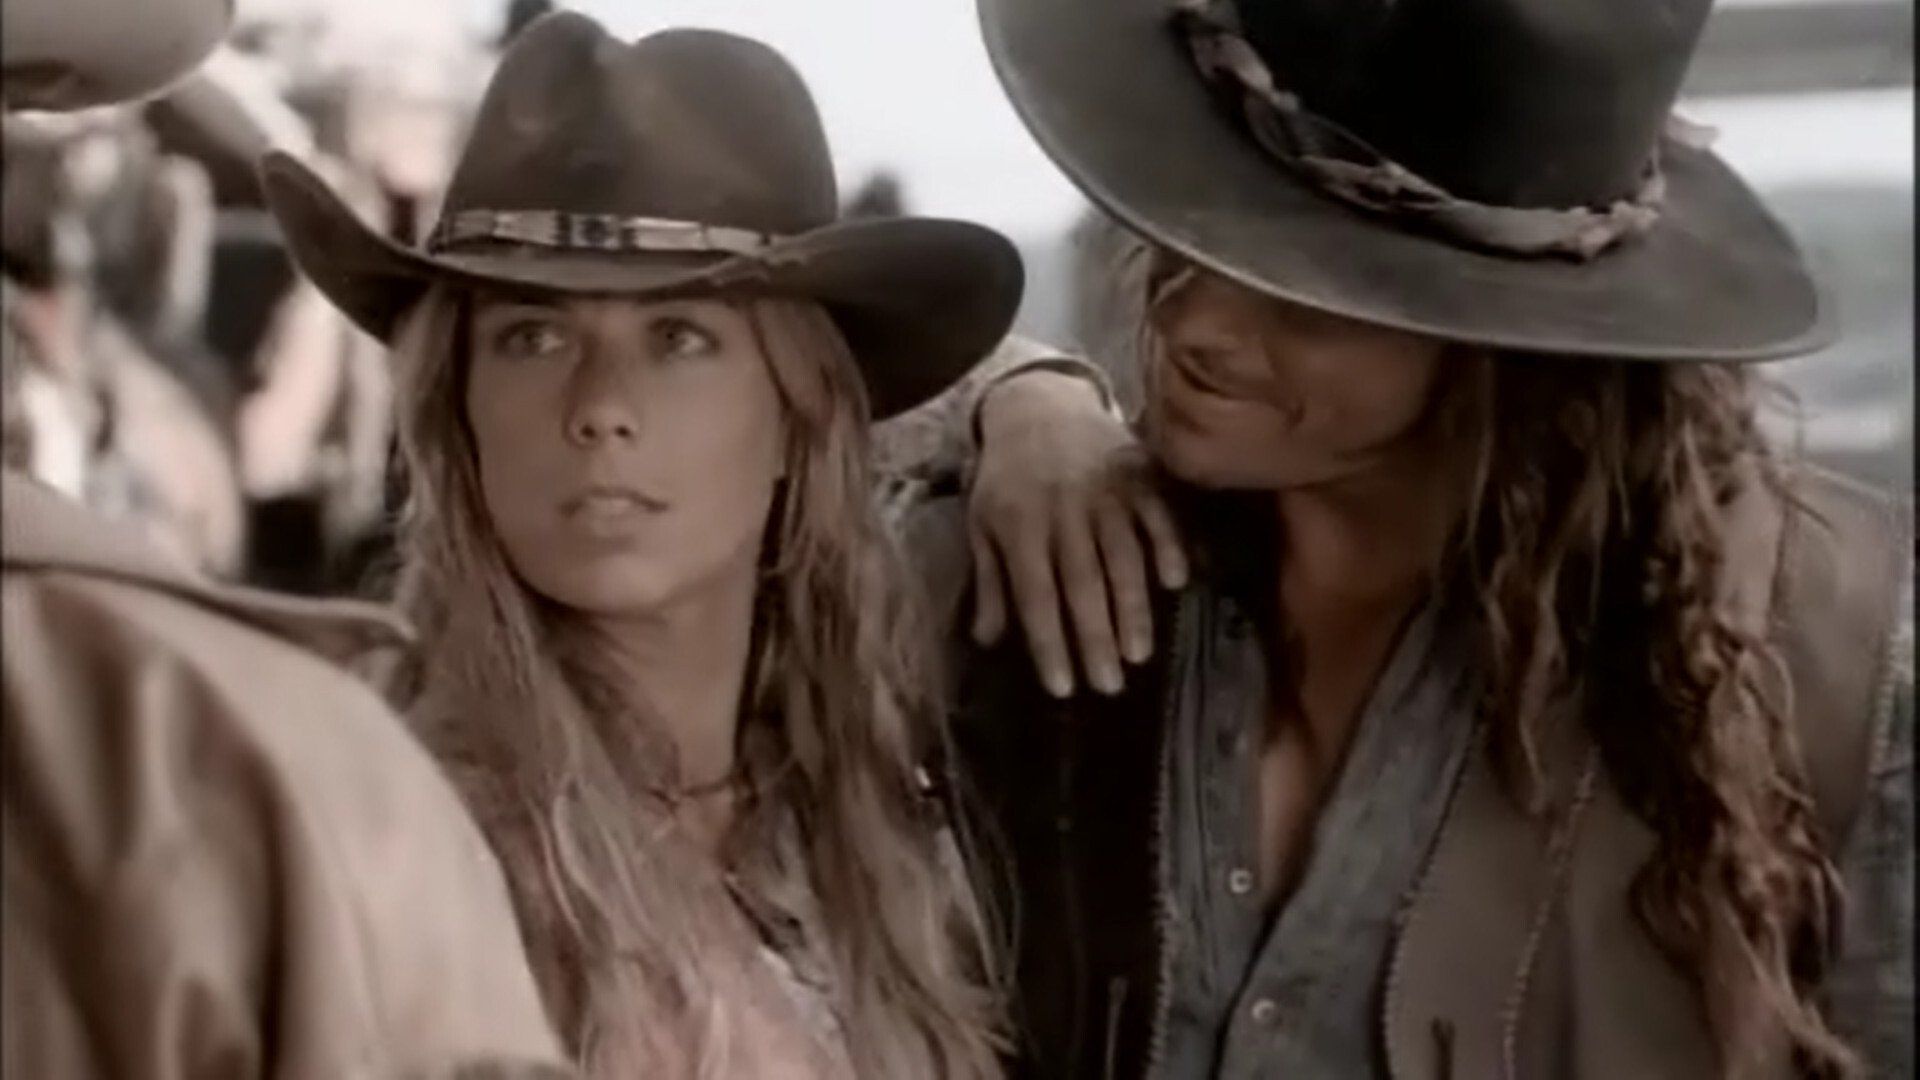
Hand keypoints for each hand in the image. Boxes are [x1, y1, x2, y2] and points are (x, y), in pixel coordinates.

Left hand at [968, 370, 1187, 697]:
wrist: (1038, 404)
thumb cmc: (1006, 478)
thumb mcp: (983, 525)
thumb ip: (990, 582)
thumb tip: (987, 641)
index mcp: (1018, 526)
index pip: (1035, 597)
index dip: (1050, 644)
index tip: (1064, 688)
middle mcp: (1062, 511)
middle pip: (1082, 585)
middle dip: (1095, 639)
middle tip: (1109, 687)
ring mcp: (1104, 491)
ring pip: (1122, 557)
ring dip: (1133, 608)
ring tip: (1139, 654)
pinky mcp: (1138, 473)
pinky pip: (1158, 513)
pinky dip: (1168, 545)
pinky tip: (1177, 582)